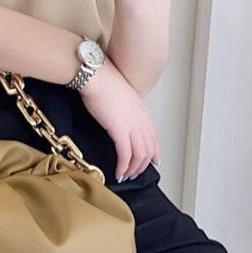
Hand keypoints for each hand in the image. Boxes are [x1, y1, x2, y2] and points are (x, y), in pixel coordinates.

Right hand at [79, 60, 158, 181]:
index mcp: (141, 111)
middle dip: (142, 166)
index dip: (155, 152)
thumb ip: (123, 108)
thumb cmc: (102, 81)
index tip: (153, 161)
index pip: (153, 136)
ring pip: (140, 155)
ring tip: (125, 176)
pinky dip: (123, 167)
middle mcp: (140, 120)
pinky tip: (119, 173)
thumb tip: (117, 116)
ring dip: (133, 169)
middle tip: (134, 174)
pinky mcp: (120, 130)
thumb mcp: (119, 96)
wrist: (96, 76)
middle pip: (148, 149)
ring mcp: (132, 125)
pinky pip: (126, 155)